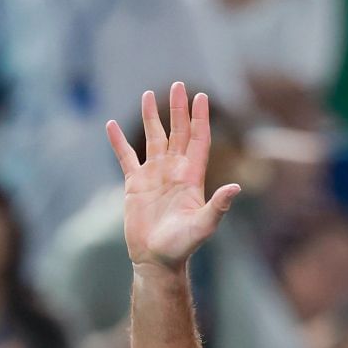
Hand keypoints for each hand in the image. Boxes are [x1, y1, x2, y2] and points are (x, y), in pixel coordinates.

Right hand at [106, 83, 240, 269]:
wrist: (156, 261)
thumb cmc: (182, 247)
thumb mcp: (203, 226)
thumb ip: (218, 206)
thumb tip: (235, 188)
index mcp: (191, 177)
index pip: (198, 140)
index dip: (200, 118)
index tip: (201, 97)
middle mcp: (174, 171)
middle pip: (177, 133)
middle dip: (178, 109)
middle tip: (177, 86)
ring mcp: (154, 176)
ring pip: (153, 139)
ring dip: (152, 117)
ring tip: (148, 94)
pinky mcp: (135, 185)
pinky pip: (126, 157)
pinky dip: (118, 142)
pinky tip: (111, 125)